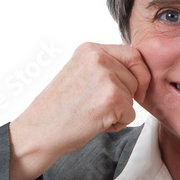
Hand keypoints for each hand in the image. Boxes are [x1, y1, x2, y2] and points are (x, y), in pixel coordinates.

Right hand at [9, 43, 150, 179]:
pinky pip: (130, 115)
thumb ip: (105, 67)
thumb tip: (137, 71)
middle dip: (128, 95)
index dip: (139, 74)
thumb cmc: (60, 108)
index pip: (133, 54)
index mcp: (90, 49)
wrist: (40, 130)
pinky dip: (117, 124)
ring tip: (93, 114)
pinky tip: (95, 123)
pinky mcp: (111, 98)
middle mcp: (98, 58)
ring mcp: (105, 77)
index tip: (132, 91)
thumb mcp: (80, 73)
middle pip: (138, 76)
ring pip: (134, 97)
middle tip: (102, 106)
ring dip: (120, 111)